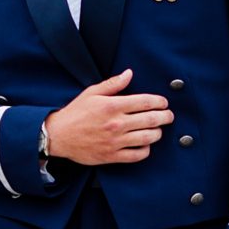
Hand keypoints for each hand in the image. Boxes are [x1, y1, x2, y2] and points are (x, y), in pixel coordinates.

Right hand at [43, 69, 171, 165]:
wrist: (59, 136)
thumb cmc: (75, 113)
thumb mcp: (91, 93)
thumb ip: (113, 84)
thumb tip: (129, 73)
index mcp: (112, 106)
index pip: (145, 102)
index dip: (159, 102)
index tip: (163, 103)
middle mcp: (116, 123)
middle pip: (151, 120)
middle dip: (165, 117)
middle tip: (169, 116)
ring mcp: (115, 141)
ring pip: (148, 138)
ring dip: (158, 133)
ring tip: (158, 129)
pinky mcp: (113, 155)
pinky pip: (137, 155)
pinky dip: (146, 150)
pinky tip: (145, 144)